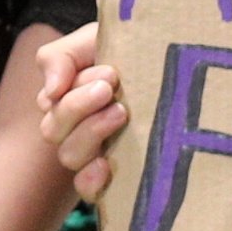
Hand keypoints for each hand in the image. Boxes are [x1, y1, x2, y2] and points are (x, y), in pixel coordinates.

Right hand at [34, 20, 128, 203]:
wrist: (179, 69)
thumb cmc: (135, 53)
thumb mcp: (93, 41)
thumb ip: (60, 57)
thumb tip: (52, 91)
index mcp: (67, 96)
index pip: (52, 103)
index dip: (74, 91)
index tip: (110, 75)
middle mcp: (74, 128)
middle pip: (53, 130)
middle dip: (79, 106)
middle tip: (111, 88)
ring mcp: (93, 153)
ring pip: (69, 155)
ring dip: (91, 132)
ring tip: (122, 114)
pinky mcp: (113, 178)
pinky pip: (86, 189)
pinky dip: (90, 180)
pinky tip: (105, 166)